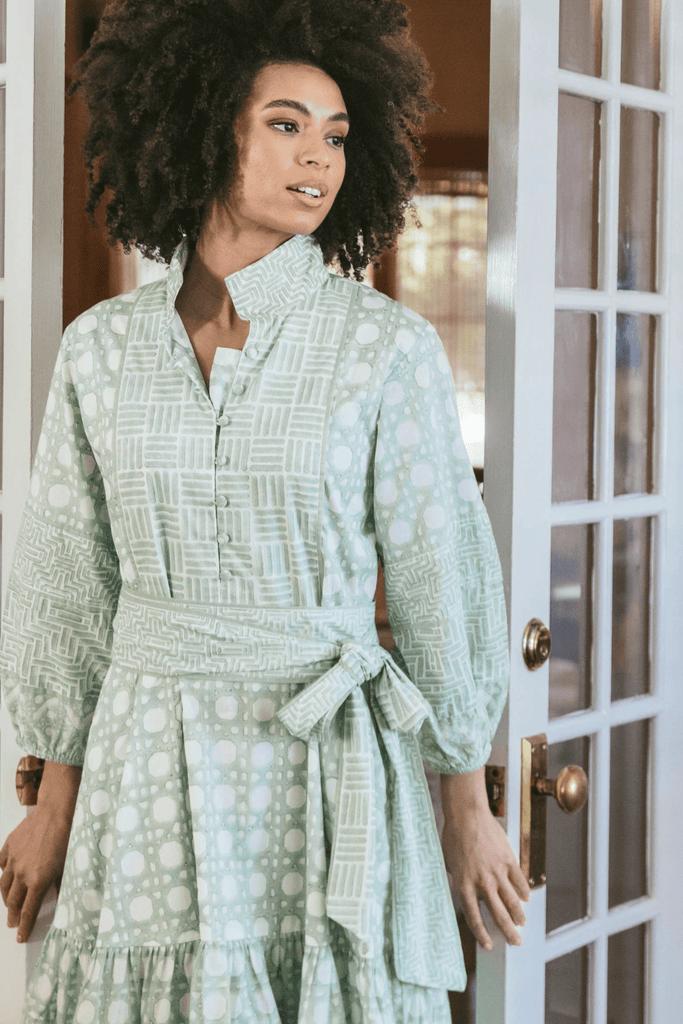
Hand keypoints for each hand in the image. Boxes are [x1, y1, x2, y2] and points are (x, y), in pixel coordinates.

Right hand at [0, 806, 73, 942]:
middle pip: (13, 901)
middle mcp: (22, 873)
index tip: (20, 937)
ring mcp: (13, 859)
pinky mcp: (10, 845)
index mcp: (38, 881)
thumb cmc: (68, 837)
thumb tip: (63, 900)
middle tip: (13, 923)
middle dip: (13, 915)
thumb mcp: (69, 865)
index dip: (24, 927)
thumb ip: (63, 885)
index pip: (28, 911)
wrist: (56, 811)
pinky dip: (4, 871)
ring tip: (10, 903)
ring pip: (4, 885)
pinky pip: (2, 863)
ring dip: (6, 897)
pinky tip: (7, 873)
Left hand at [441, 804, 530, 950]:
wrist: (466, 814)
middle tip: (515, 942)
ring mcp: (497, 871)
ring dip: (518, 915)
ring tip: (521, 923)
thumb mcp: (451, 863)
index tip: (489, 945)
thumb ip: (461, 880)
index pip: (474, 917)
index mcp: (464, 884)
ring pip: (512, 901)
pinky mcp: (508, 860)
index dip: (482, 933)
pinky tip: (525, 898)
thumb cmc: (454, 836)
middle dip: (508, 932)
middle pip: (498, 914)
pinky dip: (523, 891)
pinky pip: (519, 880)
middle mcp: (481, 882)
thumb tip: (469, 892)